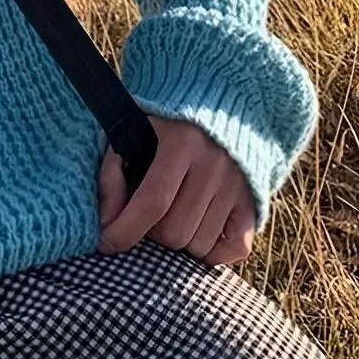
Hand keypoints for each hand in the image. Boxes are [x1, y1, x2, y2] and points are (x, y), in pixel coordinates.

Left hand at [97, 115, 255, 264]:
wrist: (218, 106)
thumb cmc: (164, 125)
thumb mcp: (132, 132)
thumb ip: (113, 171)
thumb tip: (108, 220)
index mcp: (181, 142)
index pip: (152, 201)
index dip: (125, 229)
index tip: (106, 244)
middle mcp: (214, 165)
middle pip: (174, 231)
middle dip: (149, 234)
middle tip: (144, 218)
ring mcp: (237, 186)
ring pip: (199, 245)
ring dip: (177, 243)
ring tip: (168, 218)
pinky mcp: (253, 202)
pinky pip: (234, 249)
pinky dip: (211, 251)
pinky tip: (196, 231)